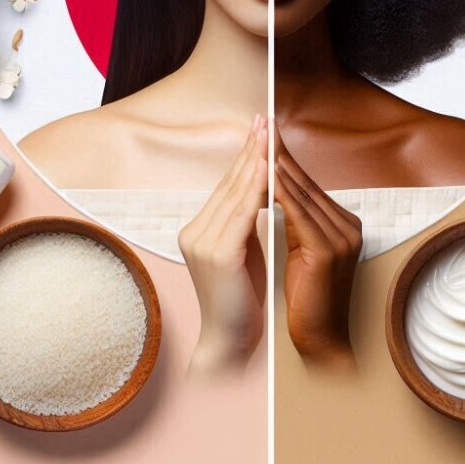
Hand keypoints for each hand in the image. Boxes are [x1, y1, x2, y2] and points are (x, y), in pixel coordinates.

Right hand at [179, 115, 268, 374]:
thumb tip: (264, 186)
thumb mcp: (244, 250)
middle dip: (250, 149)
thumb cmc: (243, 299)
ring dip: (255, 161)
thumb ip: (246, 220)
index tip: (259, 129)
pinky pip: (243, 213)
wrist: (230, 344)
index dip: (244, 156)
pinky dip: (257, 188)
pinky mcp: (218, 254)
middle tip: (263, 119)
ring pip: (236, 193)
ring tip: (269, 135)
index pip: (227, 185)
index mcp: (198, 229)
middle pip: (229, 182)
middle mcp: (195, 231)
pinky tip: (269, 169)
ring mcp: (203, 242)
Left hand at [274, 128, 361, 370]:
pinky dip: (279, 194)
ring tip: (258, 141)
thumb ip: (296, 219)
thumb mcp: (300, 250)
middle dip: (279, 153)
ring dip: (276, 167)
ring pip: (300, 194)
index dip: (284, 157)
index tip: (265, 132)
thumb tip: (275, 187)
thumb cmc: (306, 299)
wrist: (320, 342)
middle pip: (305, 182)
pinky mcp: (327, 251)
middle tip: (261, 123)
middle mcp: (347, 225)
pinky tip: (263, 177)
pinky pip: (297, 215)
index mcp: (343, 223)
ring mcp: (341, 237)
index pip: (307, 183)